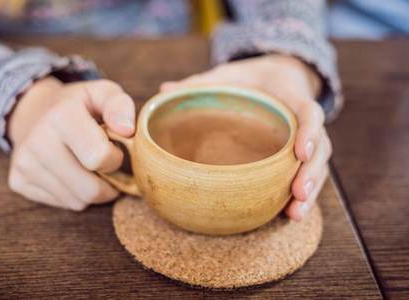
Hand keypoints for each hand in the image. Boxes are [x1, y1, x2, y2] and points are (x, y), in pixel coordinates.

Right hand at [7, 77, 135, 210]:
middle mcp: (37, 140)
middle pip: (90, 189)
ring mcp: (24, 163)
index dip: (115, 157)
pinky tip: (73, 173)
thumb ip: (120, 107)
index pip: (99, 158)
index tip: (112, 147)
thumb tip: (127, 130)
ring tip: (90, 168)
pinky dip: (76, 194)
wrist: (34, 111)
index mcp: (61, 114)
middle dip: (108, 181)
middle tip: (106, 165)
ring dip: (94, 189)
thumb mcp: (103, 94)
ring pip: (78, 201)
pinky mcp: (18, 181)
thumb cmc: (79, 106)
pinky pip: (63, 204)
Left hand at [160, 54, 331, 221]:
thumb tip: (164, 90)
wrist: (271, 78)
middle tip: (298, 193)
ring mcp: (304, 139)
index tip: (300, 152)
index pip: (308, 112)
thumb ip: (201, 82)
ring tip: (295, 214)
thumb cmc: (248, 79)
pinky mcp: (296, 155)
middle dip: (312, 172)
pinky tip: (290, 215)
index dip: (309, 132)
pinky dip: (300, 196)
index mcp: (290, 96)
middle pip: (320, 147)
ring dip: (310, 190)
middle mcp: (302, 120)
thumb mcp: (227, 75)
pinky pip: (305, 174)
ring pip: (317, 166)